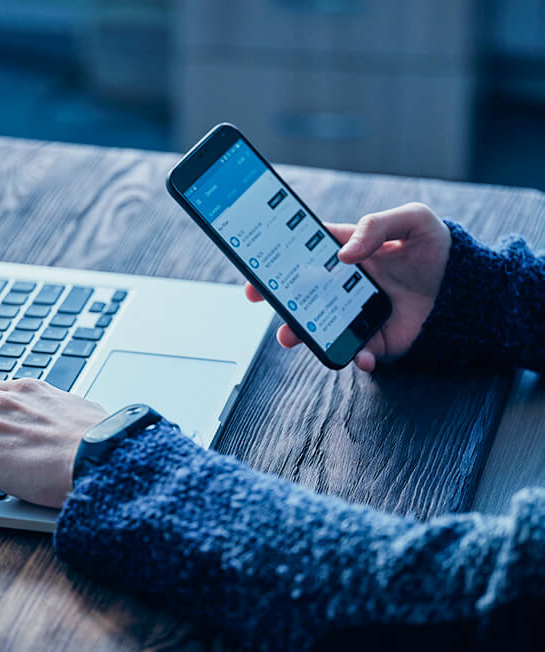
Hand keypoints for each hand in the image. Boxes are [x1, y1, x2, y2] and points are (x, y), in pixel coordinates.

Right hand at [246, 202, 450, 371]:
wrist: (468, 289)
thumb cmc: (437, 248)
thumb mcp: (413, 220)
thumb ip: (376, 225)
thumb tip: (344, 254)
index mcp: (348, 252)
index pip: (305, 252)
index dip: (278, 258)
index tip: (258, 266)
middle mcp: (345, 285)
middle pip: (303, 292)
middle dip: (277, 297)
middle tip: (259, 297)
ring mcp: (356, 313)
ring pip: (319, 324)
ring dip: (301, 331)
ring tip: (290, 335)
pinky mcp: (374, 338)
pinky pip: (356, 351)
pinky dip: (353, 356)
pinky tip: (359, 355)